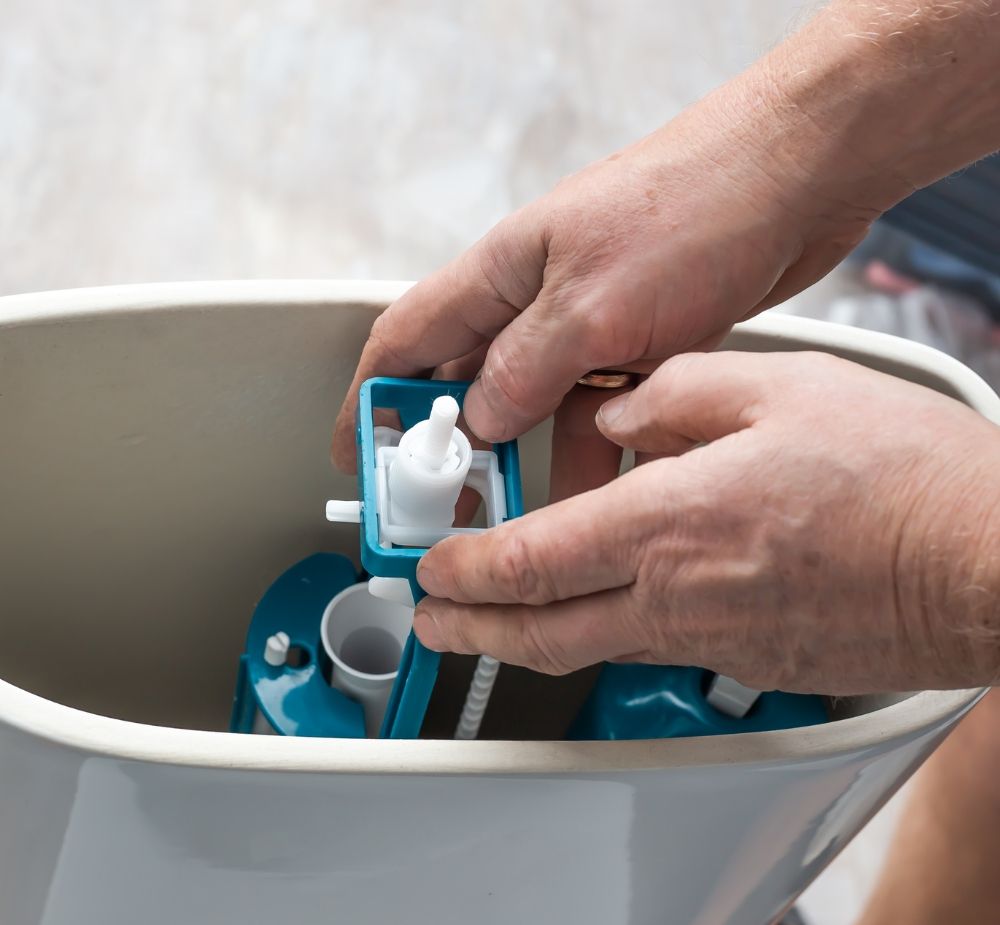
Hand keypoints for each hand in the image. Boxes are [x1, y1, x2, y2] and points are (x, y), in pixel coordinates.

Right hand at [331, 67, 889, 499]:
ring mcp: (589, 322)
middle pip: (466, 383)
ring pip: (535, 407)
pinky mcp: (640, 340)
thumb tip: (478, 421)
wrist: (799, 176)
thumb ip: (524, 369)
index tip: (356, 456)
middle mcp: (537, 299)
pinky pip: (599, 411)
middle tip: (441, 506)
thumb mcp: (592, 304)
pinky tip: (600, 493)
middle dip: (448, 448)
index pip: (407, 341)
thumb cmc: (695, 203)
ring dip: (524, 461)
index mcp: (502, 273)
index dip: (371, 400)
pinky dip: (595, 453)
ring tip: (517, 519)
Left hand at [412, 352, 999, 693]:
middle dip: (470, 627)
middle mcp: (677, 594)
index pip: (531, 559)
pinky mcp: (750, 660)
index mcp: (669, 521)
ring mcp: (714, 639)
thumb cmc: (898, 476)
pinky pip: (657, 647)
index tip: (431, 568)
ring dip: (527, 637)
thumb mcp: (775, 387)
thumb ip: (676, 394)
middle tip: (432, 622)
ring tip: (493, 626)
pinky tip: (608, 610)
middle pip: (540, 629)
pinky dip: (608, 632)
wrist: (986, 561)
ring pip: (590, 647)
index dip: (465, 569)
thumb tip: (623, 411)